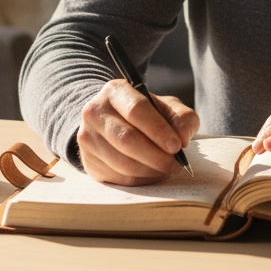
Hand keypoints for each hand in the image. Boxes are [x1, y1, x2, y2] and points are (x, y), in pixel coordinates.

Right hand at [77, 79, 199, 184]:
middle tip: (176, 164)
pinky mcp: (88, 160)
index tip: (177, 146)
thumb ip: (182, 118)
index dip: (158, 130)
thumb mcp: (168, 108)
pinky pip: (117, 176)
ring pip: (122, 162)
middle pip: (127, 138)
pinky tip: (151, 173)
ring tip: (167, 169)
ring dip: (149, 170)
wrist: (115, 123)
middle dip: (156, 156)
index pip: (136, 109)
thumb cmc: (147, 115)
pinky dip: (139, 179)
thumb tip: (183, 137)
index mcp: (115, 90)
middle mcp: (95, 111)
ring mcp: (88, 137)